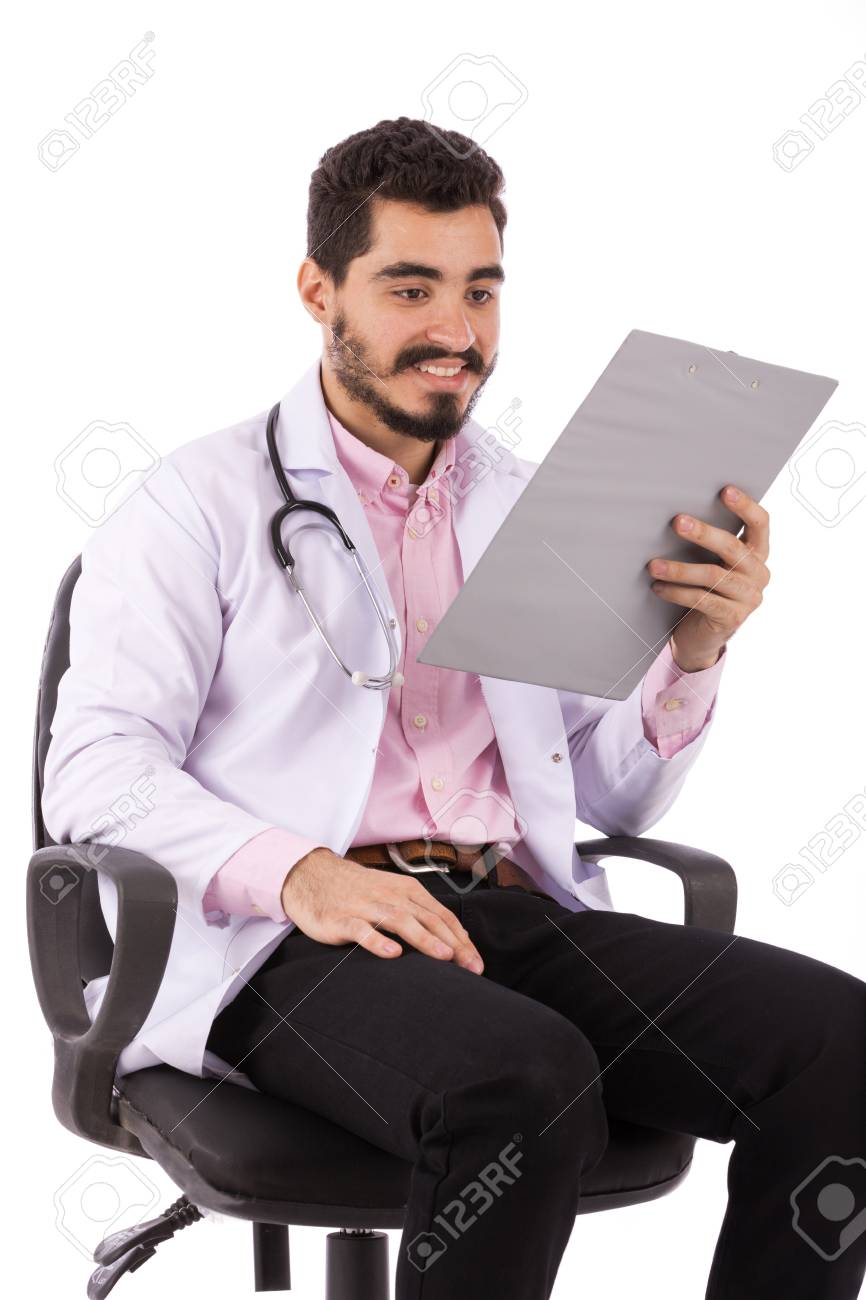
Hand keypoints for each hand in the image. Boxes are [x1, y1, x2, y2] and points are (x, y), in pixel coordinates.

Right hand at [280, 848, 484, 972]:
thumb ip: (419, 913)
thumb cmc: (357, 891)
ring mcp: (366, 907)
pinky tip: (393, 953)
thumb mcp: (392, 894)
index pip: (441, 916)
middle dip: (453, 943)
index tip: (476, 962)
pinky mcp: (342, 919)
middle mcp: (391, 896)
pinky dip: (378, 941)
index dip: (461, 939)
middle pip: (428, 920)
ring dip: (424, 938)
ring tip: (443, 956)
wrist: (312, 876)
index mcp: (406, 891)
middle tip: (471, 967)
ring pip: (400, 921)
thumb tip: (452, 939)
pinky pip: (362, 930)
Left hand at [646, 484, 770, 671]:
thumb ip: (709, 544)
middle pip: (732, 548)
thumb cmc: (705, 590)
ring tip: (653, 565)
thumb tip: (677, 517)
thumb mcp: (713, 564)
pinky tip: (658, 587)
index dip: (745, 506)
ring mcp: (748, 598)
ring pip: (713, 576)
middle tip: (677, 522)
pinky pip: (702, 600)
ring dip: (679, 569)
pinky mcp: (732, 617)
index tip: (725, 490)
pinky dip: (677, 592)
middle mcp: (759, 574)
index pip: (760, 524)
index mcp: (757, 554)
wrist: (703, 635)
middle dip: (703, 533)